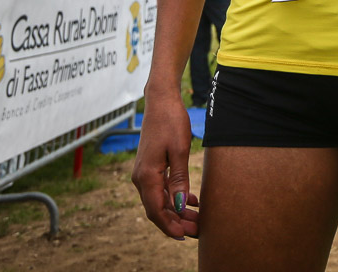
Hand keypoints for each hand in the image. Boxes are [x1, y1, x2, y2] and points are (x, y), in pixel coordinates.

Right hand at [132, 90, 199, 238]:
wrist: (161, 101)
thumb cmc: (171, 121)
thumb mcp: (179, 151)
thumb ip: (178, 180)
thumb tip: (178, 205)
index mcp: (146, 176)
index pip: (155, 210)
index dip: (169, 225)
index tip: (185, 235)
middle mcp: (141, 178)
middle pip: (157, 208)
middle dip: (176, 222)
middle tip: (196, 230)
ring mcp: (144, 173)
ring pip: (160, 200)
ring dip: (176, 211)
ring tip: (196, 219)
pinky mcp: (150, 167)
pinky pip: (161, 189)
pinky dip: (174, 197)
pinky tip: (190, 201)